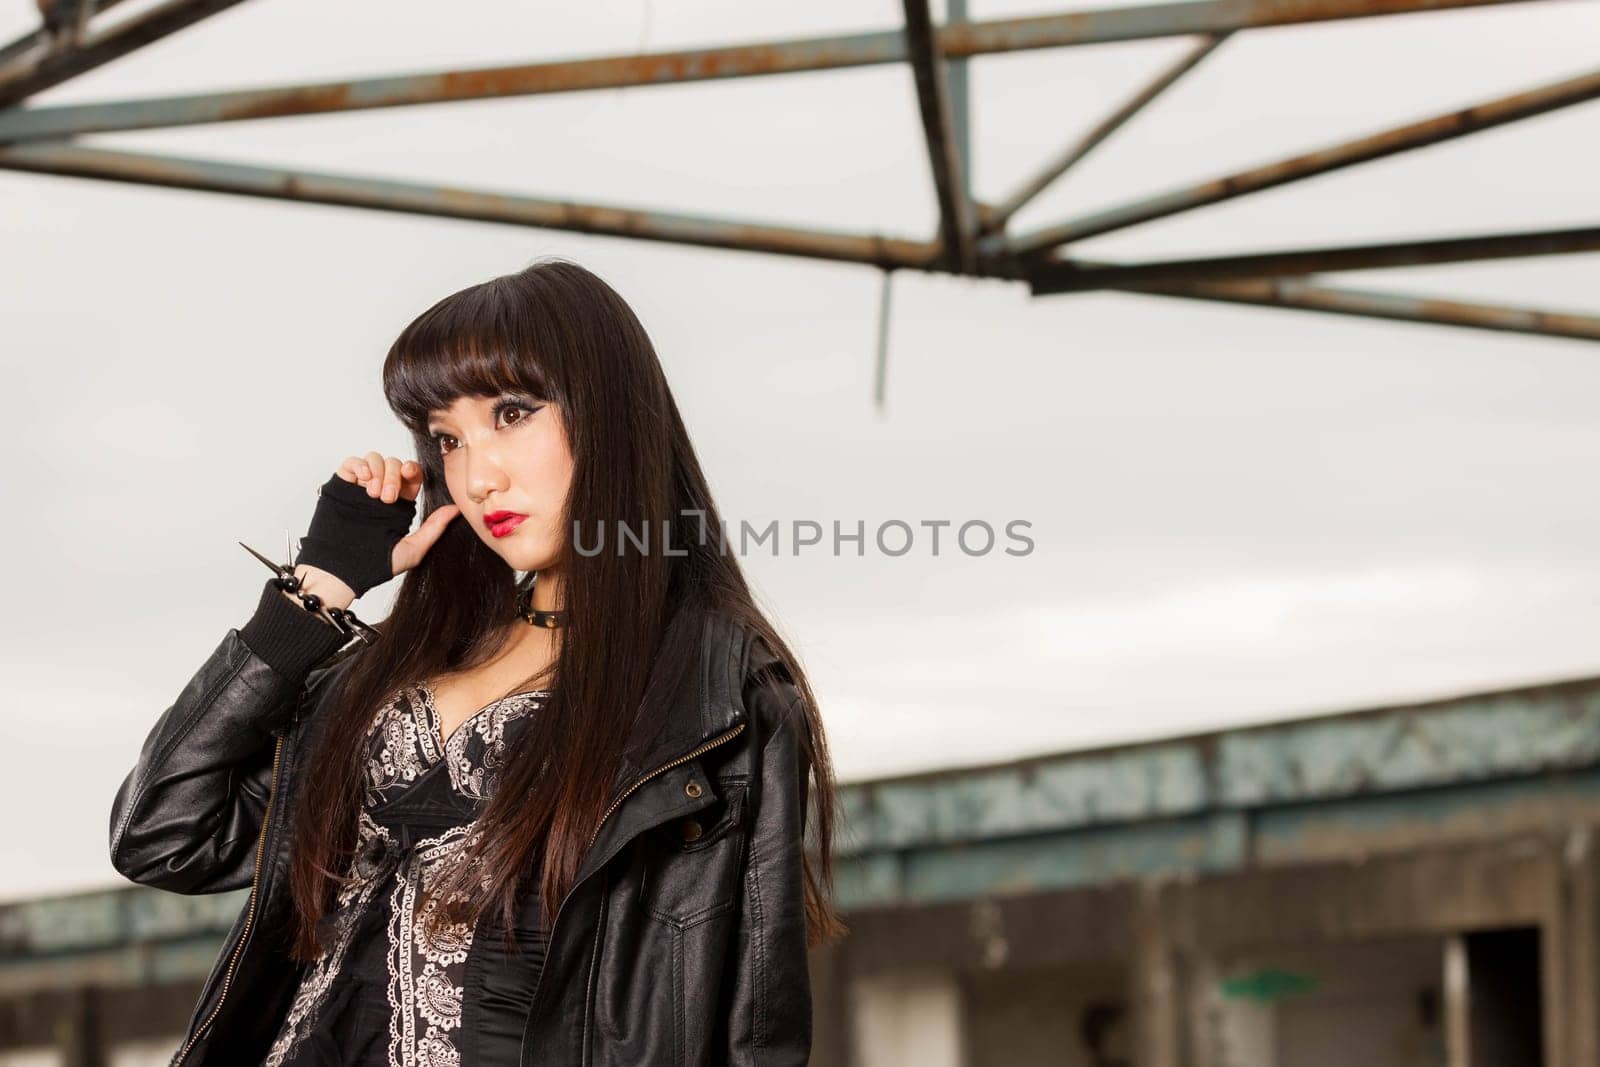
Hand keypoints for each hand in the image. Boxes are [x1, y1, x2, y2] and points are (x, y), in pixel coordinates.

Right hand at [293, 453, 459, 598]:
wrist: (341, 570)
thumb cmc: (375, 565)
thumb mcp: (412, 548)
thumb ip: (434, 527)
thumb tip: (457, 509)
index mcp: (399, 504)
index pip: (411, 475)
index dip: (412, 469)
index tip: (410, 474)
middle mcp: (381, 492)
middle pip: (394, 464)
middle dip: (393, 475)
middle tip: (386, 498)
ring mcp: (361, 488)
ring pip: (375, 459)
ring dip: (377, 471)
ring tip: (373, 494)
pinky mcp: (342, 486)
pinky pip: (352, 463)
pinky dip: (359, 465)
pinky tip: (363, 480)